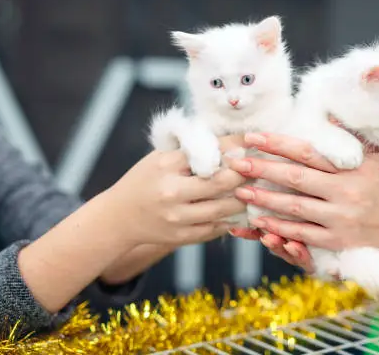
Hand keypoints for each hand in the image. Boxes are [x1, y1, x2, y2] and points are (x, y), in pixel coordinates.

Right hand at [104, 147, 245, 246]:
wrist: (118, 218)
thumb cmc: (145, 181)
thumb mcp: (161, 158)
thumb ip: (191, 150)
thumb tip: (231, 141)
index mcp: (166, 166)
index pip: (208, 152)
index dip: (234, 147)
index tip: (251, 141)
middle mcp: (172, 192)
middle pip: (222, 182)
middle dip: (245, 173)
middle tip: (259, 166)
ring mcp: (178, 217)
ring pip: (225, 207)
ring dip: (245, 197)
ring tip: (257, 187)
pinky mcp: (183, 236)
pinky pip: (218, 227)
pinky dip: (234, 217)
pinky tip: (244, 208)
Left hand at [228, 133, 378, 265]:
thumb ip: (354, 136)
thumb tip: (330, 111)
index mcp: (354, 167)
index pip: (309, 152)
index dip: (278, 143)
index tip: (253, 137)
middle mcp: (347, 192)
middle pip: (295, 178)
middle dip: (261, 169)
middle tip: (234, 162)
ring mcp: (343, 219)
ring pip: (294, 208)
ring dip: (264, 200)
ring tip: (239, 191)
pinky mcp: (340, 241)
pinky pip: (303, 235)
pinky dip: (280, 228)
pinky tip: (260, 222)